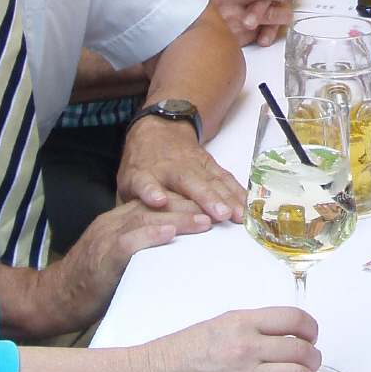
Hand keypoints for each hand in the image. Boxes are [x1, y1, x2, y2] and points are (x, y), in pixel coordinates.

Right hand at [30, 198, 212, 337]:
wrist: (54, 298)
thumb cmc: (91, 284)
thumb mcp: (122, 260)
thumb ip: (145, 249)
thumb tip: (182, 253)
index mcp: (121, 221)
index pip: (160, 203)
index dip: (189, 203)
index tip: (217, 207)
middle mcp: (115, 222)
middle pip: (158, 205)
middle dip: (192, 206)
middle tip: (221, 211)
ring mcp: (107, 237)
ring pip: (146, 218)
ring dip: (179, 218)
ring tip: (206, 220)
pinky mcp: (102, 257)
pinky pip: (127, 241)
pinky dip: (149, 236)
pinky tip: (169, 234)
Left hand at [117, 113, 245, 221]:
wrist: (158, 131)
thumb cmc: (141, 167)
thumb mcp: (126, 186)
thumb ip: (128, 210)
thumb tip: (129, 241)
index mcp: (142, 174)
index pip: (144, 182)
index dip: (149, 191)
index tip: (156, 200)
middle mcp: (168, 168)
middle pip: (186, 181)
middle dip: (203, 197)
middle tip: (217, 215)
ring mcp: (191, 164)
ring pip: (209, 180)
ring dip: (224, 197)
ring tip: (236, 215)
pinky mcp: (208, 163)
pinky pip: (223, 178)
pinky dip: (235, 192)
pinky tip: (244, 206)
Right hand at [137, 305, 321, 371]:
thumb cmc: (180, 351)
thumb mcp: (220, 324)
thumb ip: (254, 327)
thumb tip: (287, 336)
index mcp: (241, 322)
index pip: (296, 320)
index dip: (311, 330)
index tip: (310, 337)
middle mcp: (246, 348)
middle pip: (303, 352)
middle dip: (312, 359)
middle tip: (307, 362)